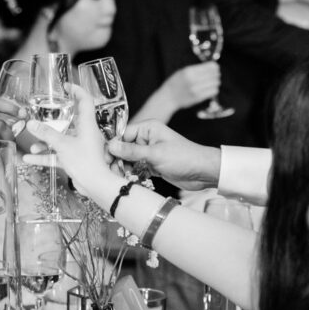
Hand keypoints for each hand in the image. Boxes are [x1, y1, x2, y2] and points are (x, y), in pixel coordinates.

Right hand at [23, 85, 115, 195]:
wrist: (95, 185)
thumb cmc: (85, 161)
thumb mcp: (62, 145)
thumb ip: (46, 134)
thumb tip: (31, 124)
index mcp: (87, 124)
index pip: (85, 100)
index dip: (76, 90)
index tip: (65, 86)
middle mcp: (85, 133)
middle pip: (69, 121)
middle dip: (53, 120)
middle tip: (41, 114)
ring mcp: (80, 147)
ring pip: (61, 140)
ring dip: (45, 143)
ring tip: (32, 146)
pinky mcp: (75, 159)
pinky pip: (57, 155)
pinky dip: (45, 156)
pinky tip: (29, 159)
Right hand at [106, 120, 220, 190]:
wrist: (202, 172)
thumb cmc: (184, 158)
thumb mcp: (155, 154)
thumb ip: (132, 151)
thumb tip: (111, 146)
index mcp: (148, 129)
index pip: (123, 135)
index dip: (113, 146)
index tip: (106, 159)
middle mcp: (147, 139)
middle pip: (123, 148)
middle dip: (118, 160)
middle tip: (114, 172)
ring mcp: (149, 152)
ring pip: (128, 160)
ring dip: (124, 169)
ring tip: (123, 178)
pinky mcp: (152, 165)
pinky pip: (136, 168)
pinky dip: (132, 174)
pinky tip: (130, 180)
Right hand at [166, 62, 220, 109]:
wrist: (168, 97)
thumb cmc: (175, 83)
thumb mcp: (183, 71)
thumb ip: (196, 69)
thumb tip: (212, 67)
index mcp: (189, 71)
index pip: (210, 67)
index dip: (215, 67)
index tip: (215, 68)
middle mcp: (193, 80)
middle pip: (214, 75)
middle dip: (216, 74)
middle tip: (215, 75)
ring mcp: (196, 89)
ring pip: (215, 83)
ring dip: (215, 82)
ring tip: (211, 82)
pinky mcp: (199, 98)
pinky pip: (213, 92)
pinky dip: (214, 89)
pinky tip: (210, 89)